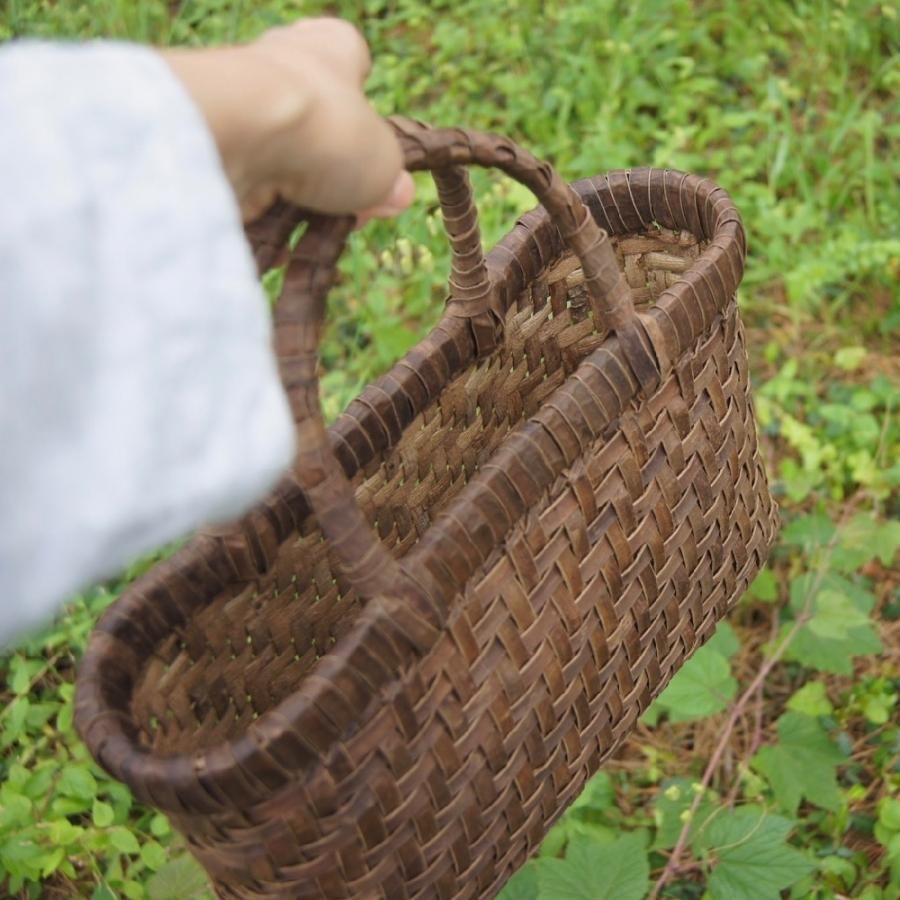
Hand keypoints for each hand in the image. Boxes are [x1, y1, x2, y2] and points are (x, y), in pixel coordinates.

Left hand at [161, 18, 414, 222]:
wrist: (239, 136)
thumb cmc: (327, 130)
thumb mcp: (382, 162)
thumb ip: (391, 178)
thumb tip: (397, 193)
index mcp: (329, 50)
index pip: (350, 58)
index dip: (364, 99)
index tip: (371, 140)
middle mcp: (280, 68)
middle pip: (314, 119)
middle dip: (332, 167)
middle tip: (351, 207)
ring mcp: (240, 106)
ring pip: (278, 157)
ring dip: (298, 198)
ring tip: (319, 232)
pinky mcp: (210, 149)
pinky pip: (246, 188)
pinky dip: (263, 217)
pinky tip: (282, 243)